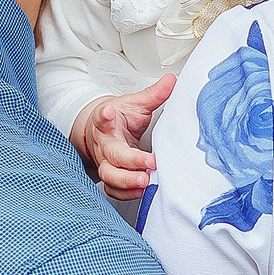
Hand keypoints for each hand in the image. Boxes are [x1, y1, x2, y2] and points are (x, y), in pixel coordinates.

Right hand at [75, 77, 174, 200]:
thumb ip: (153, 94)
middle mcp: (104, 145)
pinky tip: (141, 192)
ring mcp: (105, 162)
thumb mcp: (135, 104)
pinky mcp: (110, 177)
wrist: (101, 133)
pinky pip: (113, 190)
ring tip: (145, 181)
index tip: (108, 112)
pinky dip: (126, 194)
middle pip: (111, 155)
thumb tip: (172, 80)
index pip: (102, 118)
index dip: (104, 116)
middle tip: (148, 163)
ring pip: (109, 176)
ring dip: (127, 181)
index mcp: (107, 123)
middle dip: (129, 161)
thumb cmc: (119, 119)